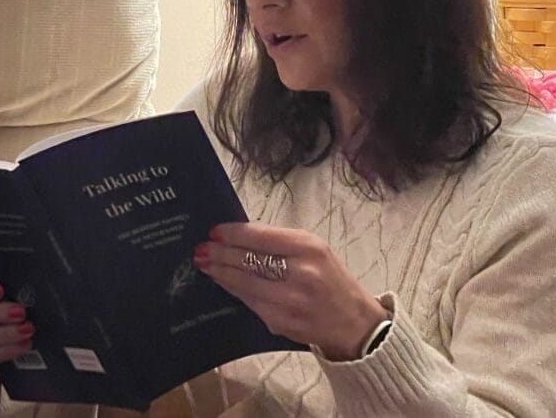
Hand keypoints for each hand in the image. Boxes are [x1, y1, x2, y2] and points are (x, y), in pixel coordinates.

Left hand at [195, 223, 387, 360]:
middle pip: (247, 260)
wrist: (355, 324)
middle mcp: (300, 273)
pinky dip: (234, 290)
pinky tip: (223, 282)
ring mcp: (289, 301)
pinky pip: (249, 302)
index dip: (232, 234)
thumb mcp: (314, 250)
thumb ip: (279, 242)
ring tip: (204, 263)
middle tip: (200, 249)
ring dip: (220, 272)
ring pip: (243, 283)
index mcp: (309, 248)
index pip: (260, 237)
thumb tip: (238, 236)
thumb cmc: (331, 280)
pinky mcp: (281, 322)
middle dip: (219, 253)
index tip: (213, 231)